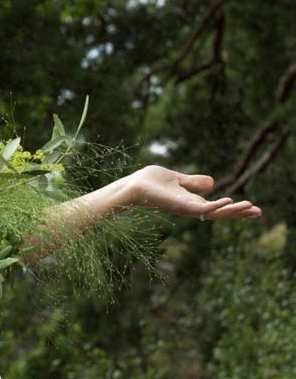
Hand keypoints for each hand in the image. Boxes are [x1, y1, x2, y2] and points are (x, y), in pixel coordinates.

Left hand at [122, 165, 261, 220]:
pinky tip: (228, 200)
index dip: (234, 208)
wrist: (133, 185)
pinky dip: (216, 205)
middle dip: (239, 213)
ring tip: (251, 207)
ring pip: (215, 213)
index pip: (217, 207)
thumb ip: (193, 182)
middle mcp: (191, 208)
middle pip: (220, 213)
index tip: (254, 208)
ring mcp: (187, 209)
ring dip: (233, 211)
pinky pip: (202, 208)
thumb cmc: (149, 182)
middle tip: (259, 212)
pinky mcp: (180, 206)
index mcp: (191, 201)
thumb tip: (212, 182)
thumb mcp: (176, 178)